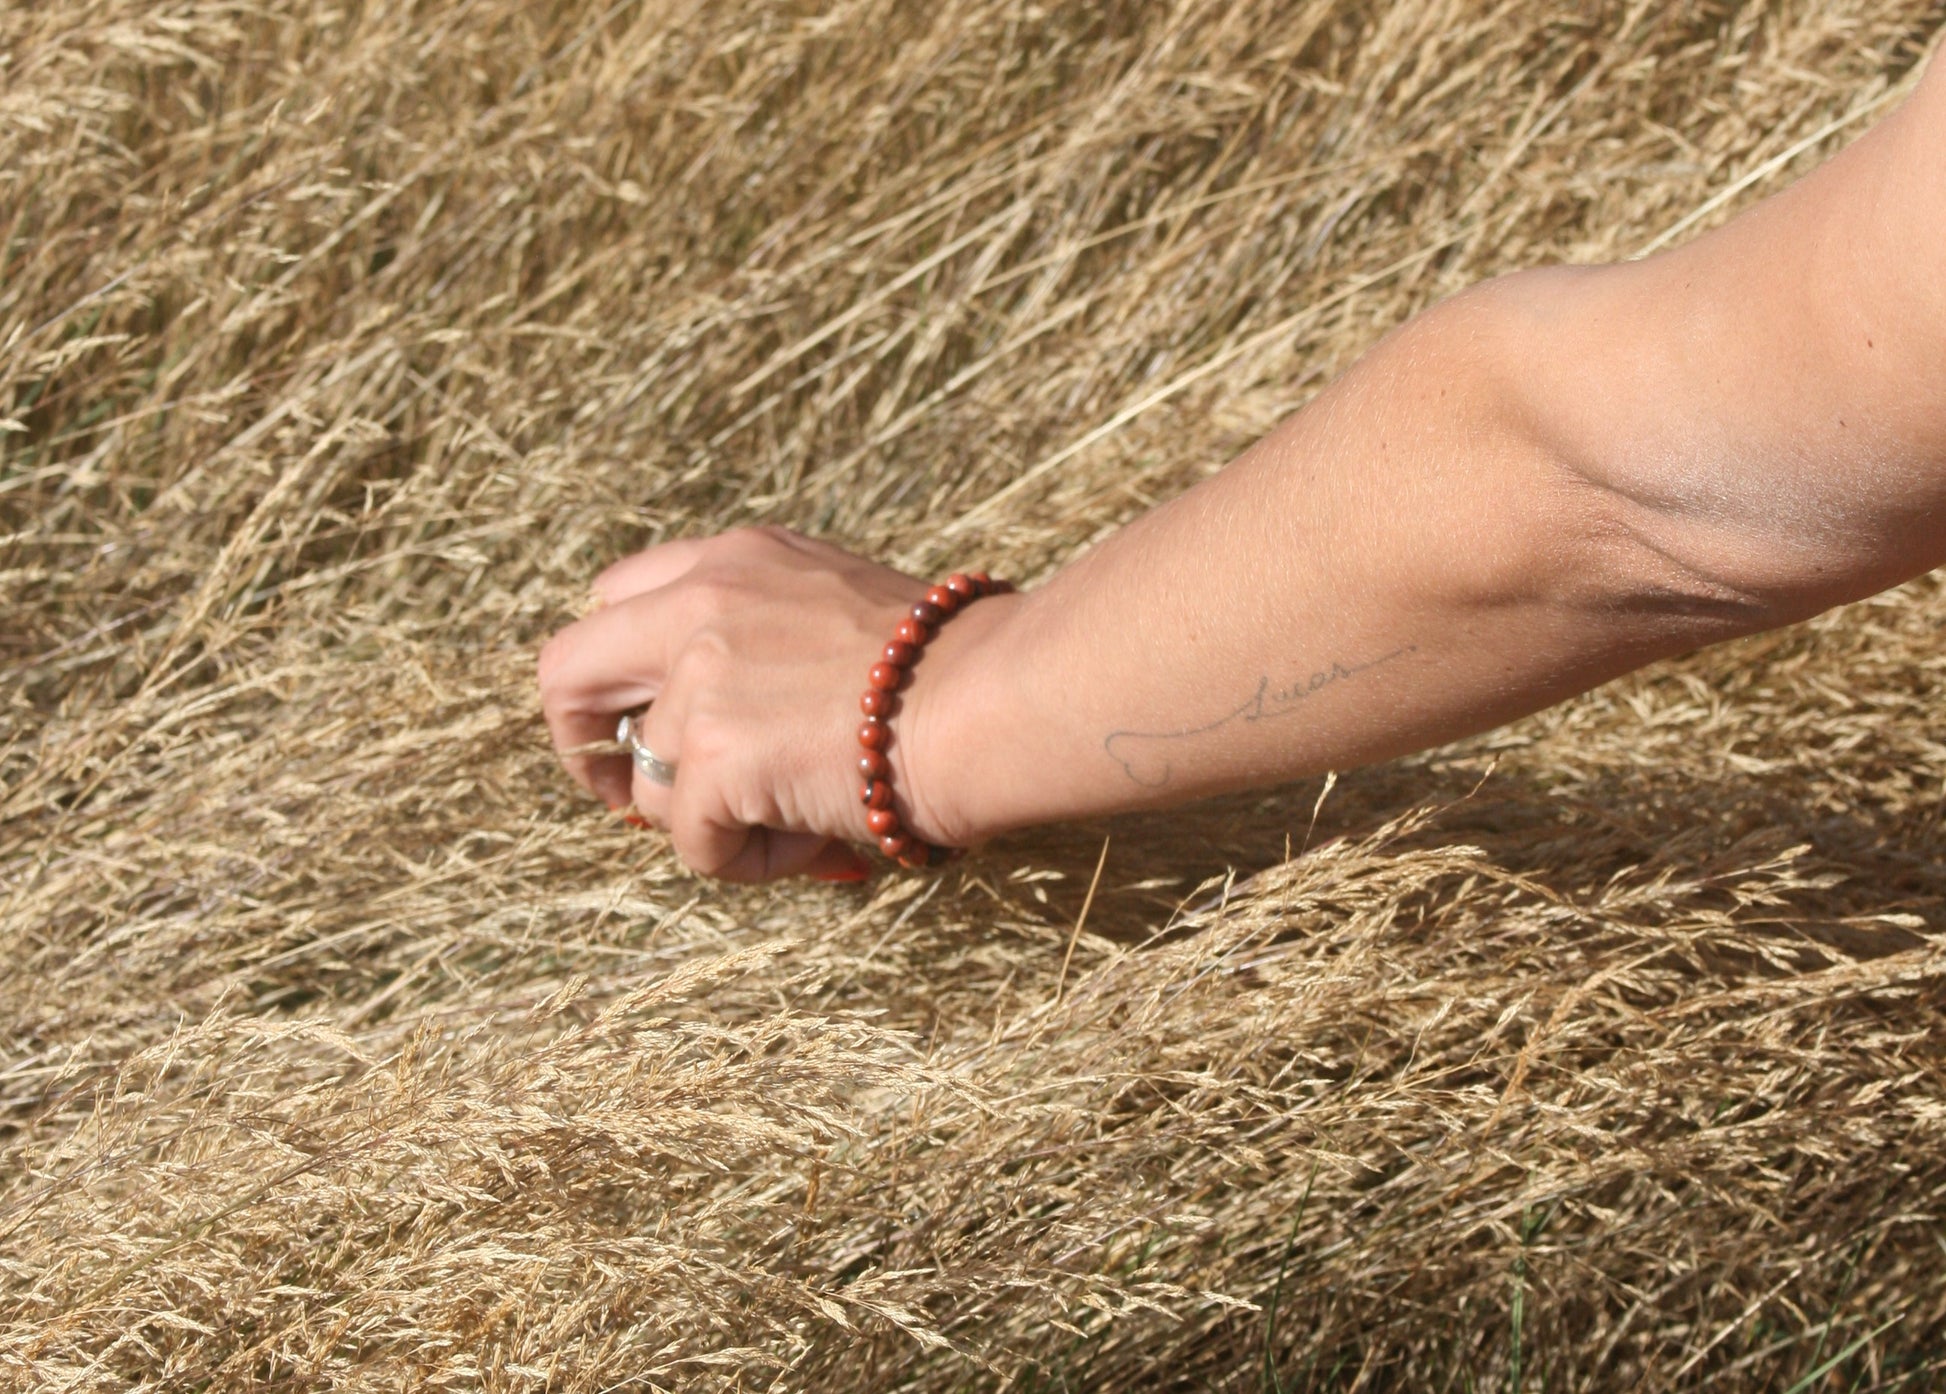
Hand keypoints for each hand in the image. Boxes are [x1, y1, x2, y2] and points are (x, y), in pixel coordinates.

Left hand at [537, 526, 997, 881]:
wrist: (994, 699)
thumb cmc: (952, 671)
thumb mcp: (842, 608)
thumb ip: (770, 637)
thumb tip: (723, 736)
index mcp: (735, 560)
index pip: (619, 598)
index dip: (621, 674)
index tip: (649, 723)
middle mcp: (701, 602)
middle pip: (566, 671)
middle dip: (580, 745)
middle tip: (625, 794)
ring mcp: (700, 676)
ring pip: (647, 785)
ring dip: (715, 823)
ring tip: (801, 827)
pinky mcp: (712, 752)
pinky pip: (693, 842)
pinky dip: (749, 862)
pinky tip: (818, 842)